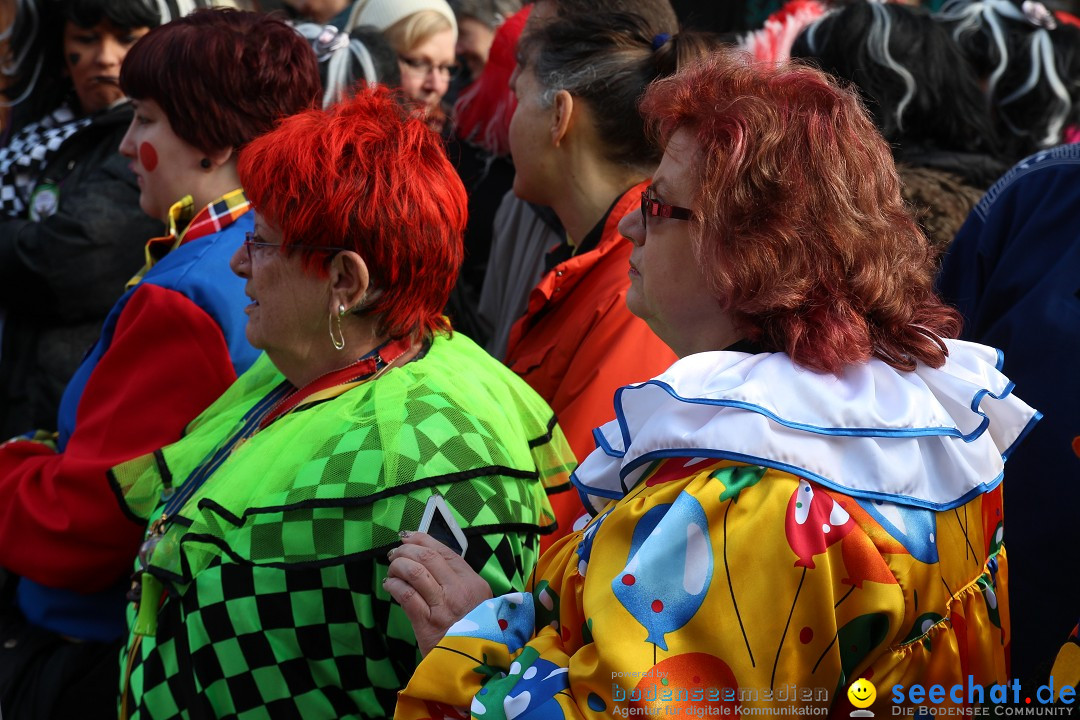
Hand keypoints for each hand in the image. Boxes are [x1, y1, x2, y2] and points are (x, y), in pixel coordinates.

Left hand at [384, 531, 492, 655]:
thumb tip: (427, 561)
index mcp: (474, 583)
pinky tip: (390, 585)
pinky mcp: (427, 624)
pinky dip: (394, 585)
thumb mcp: (476, 602)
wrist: (470, 664)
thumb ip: (457, 583)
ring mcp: (443, 607)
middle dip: (406, 550)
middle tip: (395, 553)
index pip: (445, 552)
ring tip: (392, 569)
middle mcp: (460, 591)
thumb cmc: (471, 632)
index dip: (423, 540)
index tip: (409, 537)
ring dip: (397, 566)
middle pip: (428, 558)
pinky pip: (405, 595)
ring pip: (414, 572)